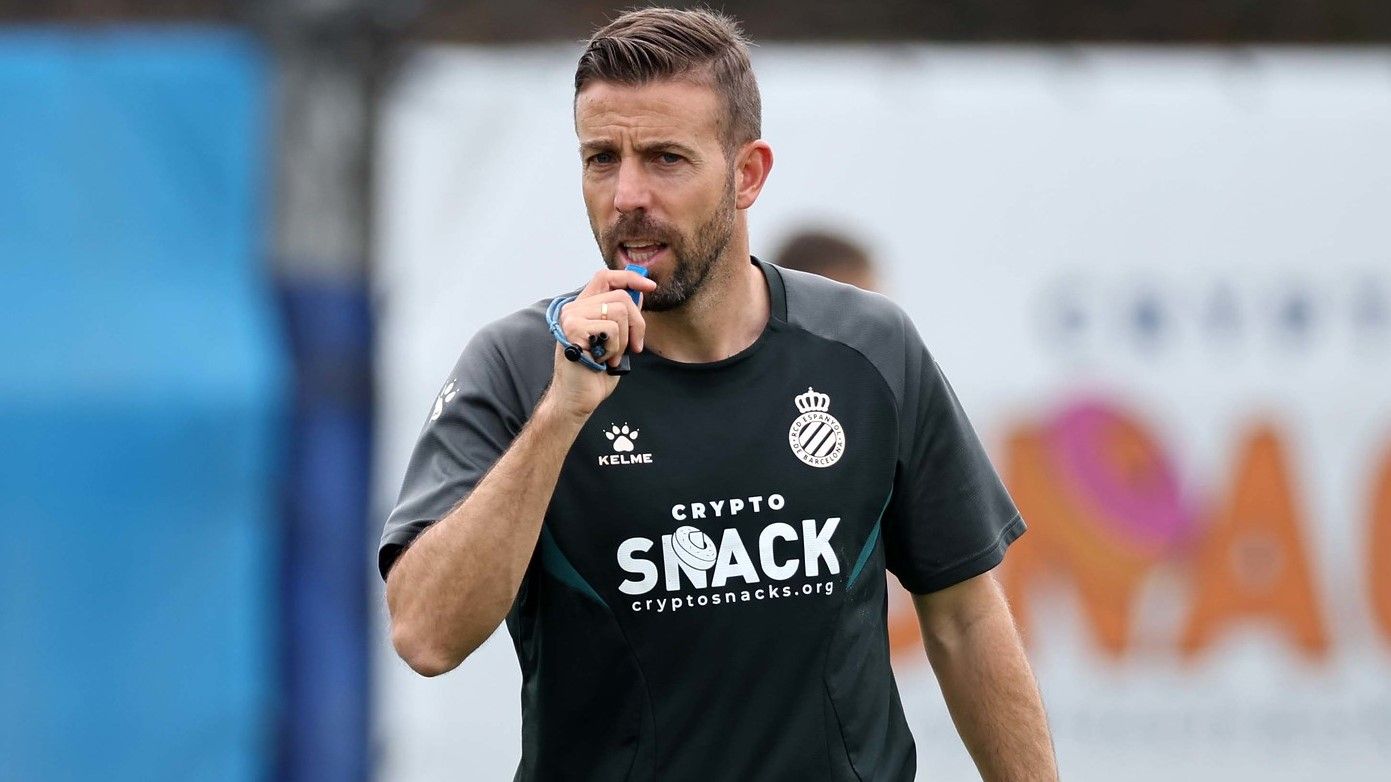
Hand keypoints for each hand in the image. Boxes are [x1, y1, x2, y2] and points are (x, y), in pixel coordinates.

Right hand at [544, 269, 655, 419]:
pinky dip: (615, 348)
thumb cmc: (596, 373)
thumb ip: (623, 318)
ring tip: (611, 356)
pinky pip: (612, 329)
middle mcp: (574, 308)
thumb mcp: (616, 340)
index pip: (606, 277)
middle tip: (635, 347)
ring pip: (619, 311)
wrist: (577, 398)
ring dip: (624, 340)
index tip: (650, 286)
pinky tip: (603, 360)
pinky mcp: (573, 329)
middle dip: (638, 324)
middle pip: (621, 296)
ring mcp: (571, 317)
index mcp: (582, 307)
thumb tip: (639, 294)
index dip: (630, 278)